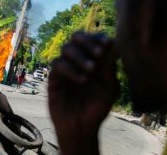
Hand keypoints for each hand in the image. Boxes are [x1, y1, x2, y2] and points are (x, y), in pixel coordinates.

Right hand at [48, 32, 119, 154]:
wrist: (81, 129)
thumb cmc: (97, 109)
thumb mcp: (108, 88)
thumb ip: (109, 66)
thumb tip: (112, 42)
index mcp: (94, 60)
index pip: (94, 40)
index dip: (99, 38)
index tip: (107, 43)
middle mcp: (78, 60)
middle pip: (77, 37)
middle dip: (87, 41)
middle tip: (98, 52)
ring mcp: (66, 67)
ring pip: (67, 48)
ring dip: (80, 56)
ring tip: (91, 69)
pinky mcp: (54, 77)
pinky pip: (58, 64)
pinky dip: (71, 69)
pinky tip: (82, 80)